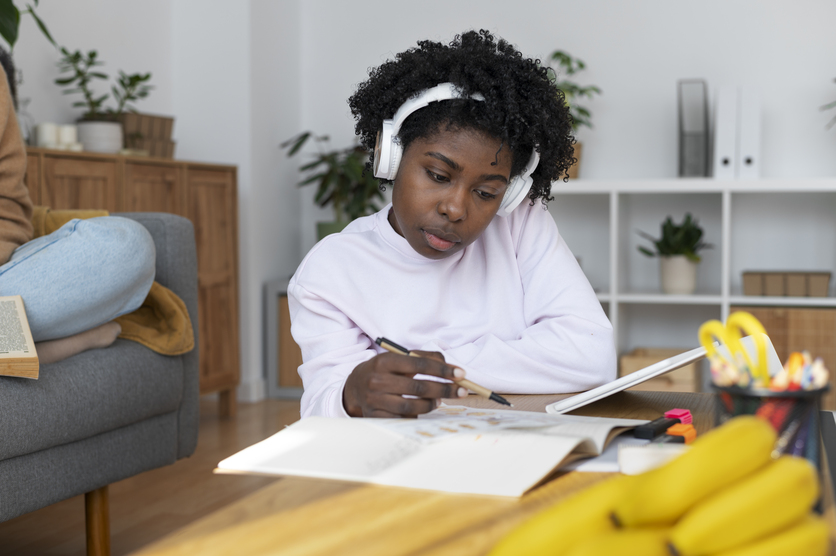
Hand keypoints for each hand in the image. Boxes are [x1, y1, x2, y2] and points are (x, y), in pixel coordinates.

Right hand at [343, 350, 467, 416]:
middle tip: (462, 391)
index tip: (461, 374)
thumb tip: (451, 367)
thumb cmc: (385, 370)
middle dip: (444, 389)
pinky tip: (425, 409)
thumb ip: (425, 358)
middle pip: (418, 387)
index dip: (442, 370)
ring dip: (432, 404)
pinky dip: (418, 414)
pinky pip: (403, 418)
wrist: (355, 386)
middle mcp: (377, 380)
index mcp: (384, 361)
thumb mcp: (399, 358)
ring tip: (440, 401)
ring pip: (412, 406)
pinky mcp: (375, 416)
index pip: (418, 364)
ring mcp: (375, 400)